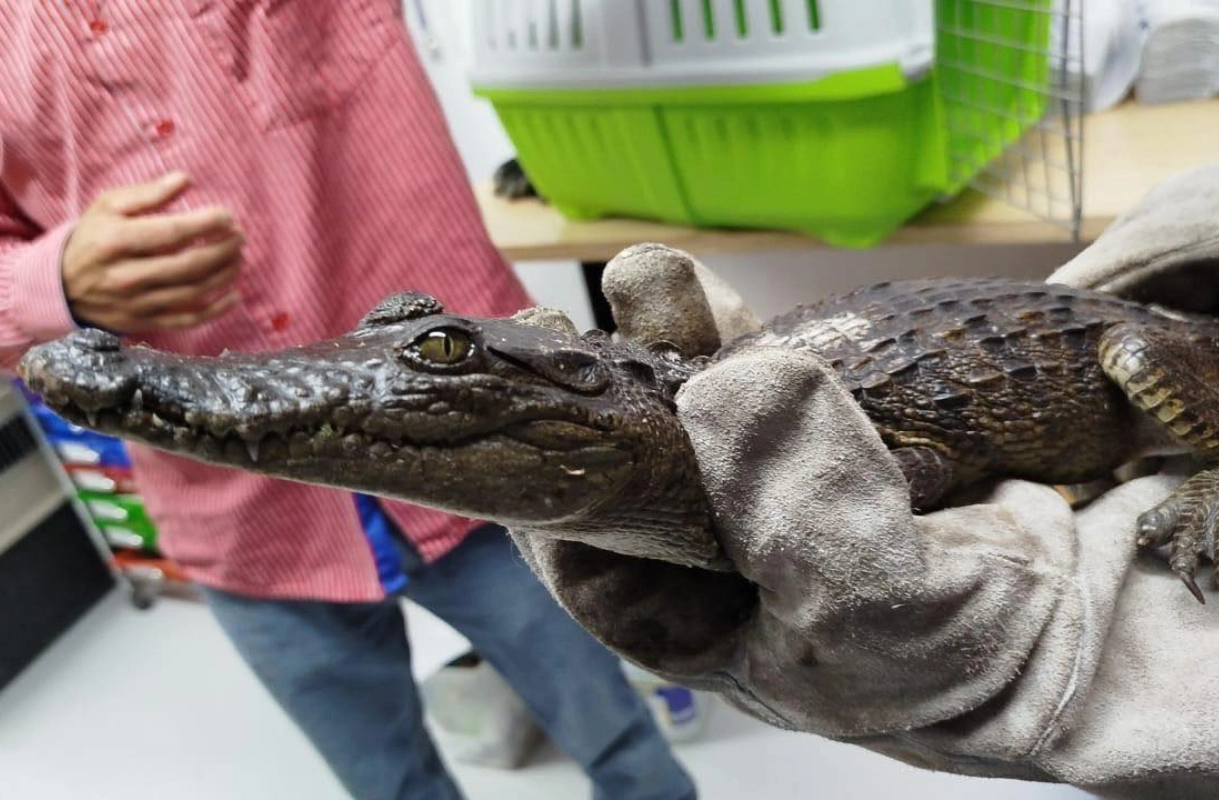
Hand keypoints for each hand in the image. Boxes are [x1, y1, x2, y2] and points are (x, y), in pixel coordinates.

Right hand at [61, 171, 244, 331]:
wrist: (61, 284)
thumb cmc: (92, 237)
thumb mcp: (109, 206)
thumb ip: (148, 193)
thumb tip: (186, 179)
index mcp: (116, 241)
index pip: (173, 233)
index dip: (207, 224)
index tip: (227, 216)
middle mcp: (127, 275)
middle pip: (189, 265)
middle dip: (223, 249)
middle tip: (240, 237)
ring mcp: (137, 303)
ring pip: (193, 292)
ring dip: (224, 275)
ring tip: (238, 258)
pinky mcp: (145, 322)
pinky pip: (188, 320)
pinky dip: (217, 310)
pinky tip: (234, 296)